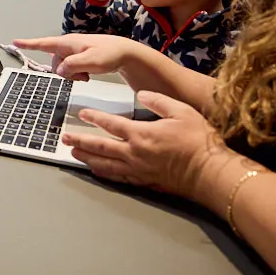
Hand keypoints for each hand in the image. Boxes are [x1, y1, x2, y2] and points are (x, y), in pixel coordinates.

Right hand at [13, 33, 139, 80]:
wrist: (126, 53)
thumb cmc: (109, 54)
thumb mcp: (89, 61)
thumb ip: (71, 66)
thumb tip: (59, 71)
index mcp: (68, 43)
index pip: (44, 43)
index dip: (28, 44)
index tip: (15, 42)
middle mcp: (68, 45)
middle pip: (55, 62)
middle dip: (64, 73)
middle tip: (82, 77)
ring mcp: (75, 51)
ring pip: (63, 67)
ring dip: (72, 75)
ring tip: (87, 75)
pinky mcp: (81, 56)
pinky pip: (71, 67)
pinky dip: (77, 73)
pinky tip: (88, 74)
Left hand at [60, 91, 227, 198]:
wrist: (210, 172)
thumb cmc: (199, 141)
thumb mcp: (182, 111)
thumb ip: (159, 100)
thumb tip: (141, 93)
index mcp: (142, 134)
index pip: (111, 124)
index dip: (94, 117)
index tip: (82, 113)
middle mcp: (134, 153)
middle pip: (100, 146)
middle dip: (80, 140)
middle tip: (65, 137)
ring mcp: (137, 170)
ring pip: (105, 164)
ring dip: (87, 157)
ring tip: (73, 152)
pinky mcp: (143, 182)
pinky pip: (117, 177)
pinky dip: (103, 173)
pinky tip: (96, 170)